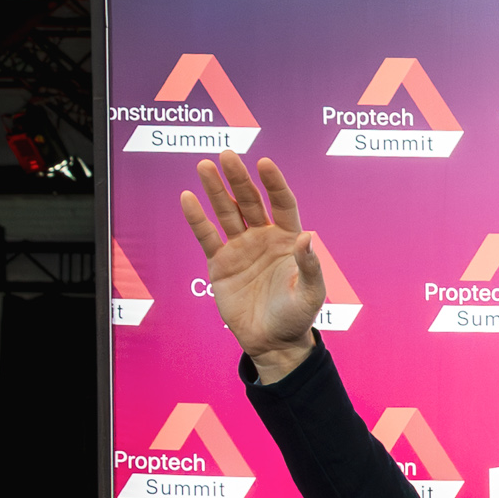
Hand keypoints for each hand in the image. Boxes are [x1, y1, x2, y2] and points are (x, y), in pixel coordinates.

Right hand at [178, 151, 330, 375]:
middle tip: (227, 156)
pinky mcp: (220, 262)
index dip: (274, 184)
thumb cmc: (297, 316)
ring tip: (204, 166)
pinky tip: (188, 198)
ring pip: (227, 212)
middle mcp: (263, 237)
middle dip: (239, 179)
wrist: (272, 342)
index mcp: (288, 239)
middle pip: (250, 201)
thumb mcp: (310, 293)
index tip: (265, 164)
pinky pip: (207, 236)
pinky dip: (197, 218)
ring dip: (216, 190)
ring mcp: (240, 247)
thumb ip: (309, 265)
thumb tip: (307, 236)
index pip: (282, 203)